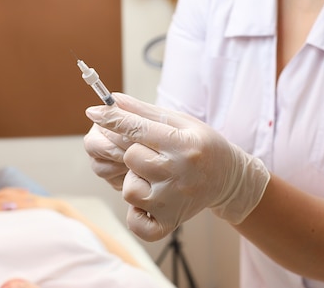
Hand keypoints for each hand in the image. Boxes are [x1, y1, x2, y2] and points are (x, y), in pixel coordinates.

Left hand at [85, 93, 269, 241]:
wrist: (229, 178)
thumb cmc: (201, 145)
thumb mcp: (181, 121)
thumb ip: (144, 112)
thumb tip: (111, 100)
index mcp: (184, 145)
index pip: (138, 129)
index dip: (113, 119)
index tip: (94, 111)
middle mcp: (179, 174)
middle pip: (130, 157)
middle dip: (133, 152)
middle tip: (151, 153)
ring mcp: (173, 202)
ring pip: (129, 189)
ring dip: (134, 180)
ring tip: (154, 176)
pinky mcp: (170, 223)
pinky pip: (135, 222)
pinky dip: (136, 213)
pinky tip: (149, 200)